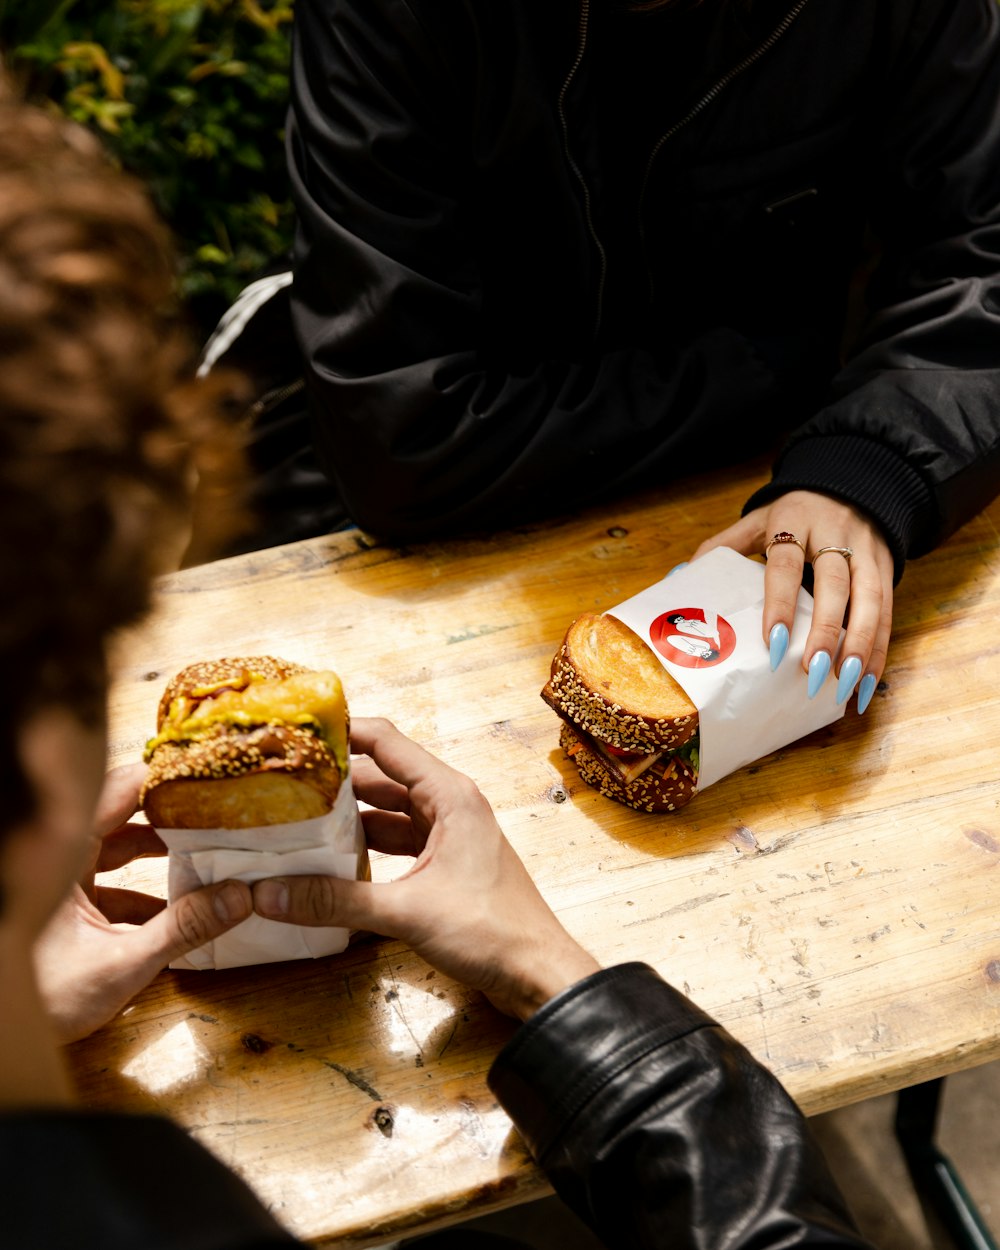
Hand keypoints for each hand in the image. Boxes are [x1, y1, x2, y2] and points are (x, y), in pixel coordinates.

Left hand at [34, 763, 251, 1042]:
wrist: (3, 1041)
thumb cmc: (43, 998)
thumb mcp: (121, 964)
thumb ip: (183, 929)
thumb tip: (240, 896)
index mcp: (62, 854)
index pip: (117, 791)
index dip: (162, 778)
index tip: (207, 775)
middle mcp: (59, 859)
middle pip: (121, 817)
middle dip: (170, 816)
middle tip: (216, 813)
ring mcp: (60, 884)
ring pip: (116, 851)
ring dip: (160, 855)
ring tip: (207, 857)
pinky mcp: (65, 909)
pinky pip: (110, 884)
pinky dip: (145, 891)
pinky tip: (179, 911)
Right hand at [252, 718, 599, 1019]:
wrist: (538, 975)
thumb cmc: (492, 931)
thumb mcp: (405, 912)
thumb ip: (335, 901)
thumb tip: (269, 892)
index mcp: (449, 795)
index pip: (387, 743)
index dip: (343, 732)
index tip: (299, 732)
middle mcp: (450, 806)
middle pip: (382, 778)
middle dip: (335, 782)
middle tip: (283, 785)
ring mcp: (450, 836)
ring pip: (388, 814)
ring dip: (349, 820)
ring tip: (297, 824)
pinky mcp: (447, 866)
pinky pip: (398, 844)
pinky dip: (366, 849)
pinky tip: (333, 863)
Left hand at [694, 490, 892, 711]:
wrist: (851, 482)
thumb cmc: (794, 512)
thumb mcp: (757, 520)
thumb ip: (722, 546)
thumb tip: (680, 577)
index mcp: (794, 522)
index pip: (786, 565)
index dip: (780, 604)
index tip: (772, 643)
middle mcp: (834, 535)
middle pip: (834, 585)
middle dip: (826, 631)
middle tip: (812, 671)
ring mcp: (865, 551)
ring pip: (870, 600)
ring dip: (860, 645)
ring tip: (845, 683)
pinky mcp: (887, 568)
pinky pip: (888, 611)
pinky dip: (879, 649)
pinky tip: (867, 681)